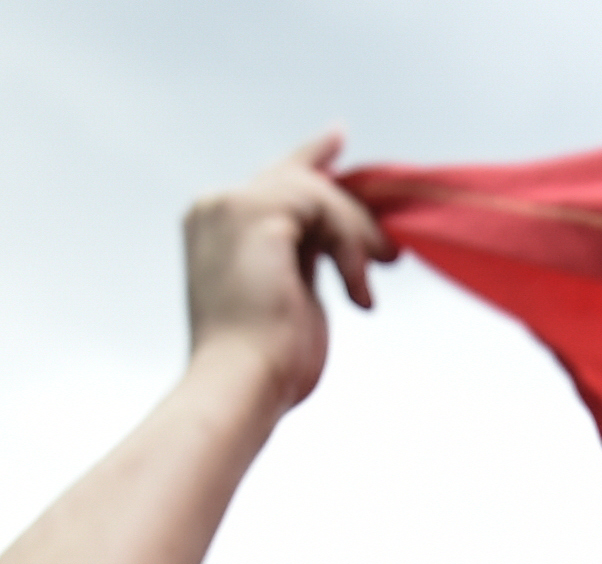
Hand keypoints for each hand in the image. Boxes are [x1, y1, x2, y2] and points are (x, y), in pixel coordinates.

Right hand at [184, 132, 391, 418]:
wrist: (240, 385)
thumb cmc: (264, 364)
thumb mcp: (286, 296)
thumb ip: (300, 258)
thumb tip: (335, 246)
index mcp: (213, 226)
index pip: (270, 180)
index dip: (310, 159)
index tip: (338, 140)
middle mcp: (216, 207)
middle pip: (297, 180)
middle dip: (350, 206)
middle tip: (388, 245)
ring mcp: (231, 205)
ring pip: (317, 193)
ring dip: (358, 236)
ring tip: (382, 271)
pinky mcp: (256, 213)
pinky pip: (324, 207)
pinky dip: (351, 247)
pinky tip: (358, 292)